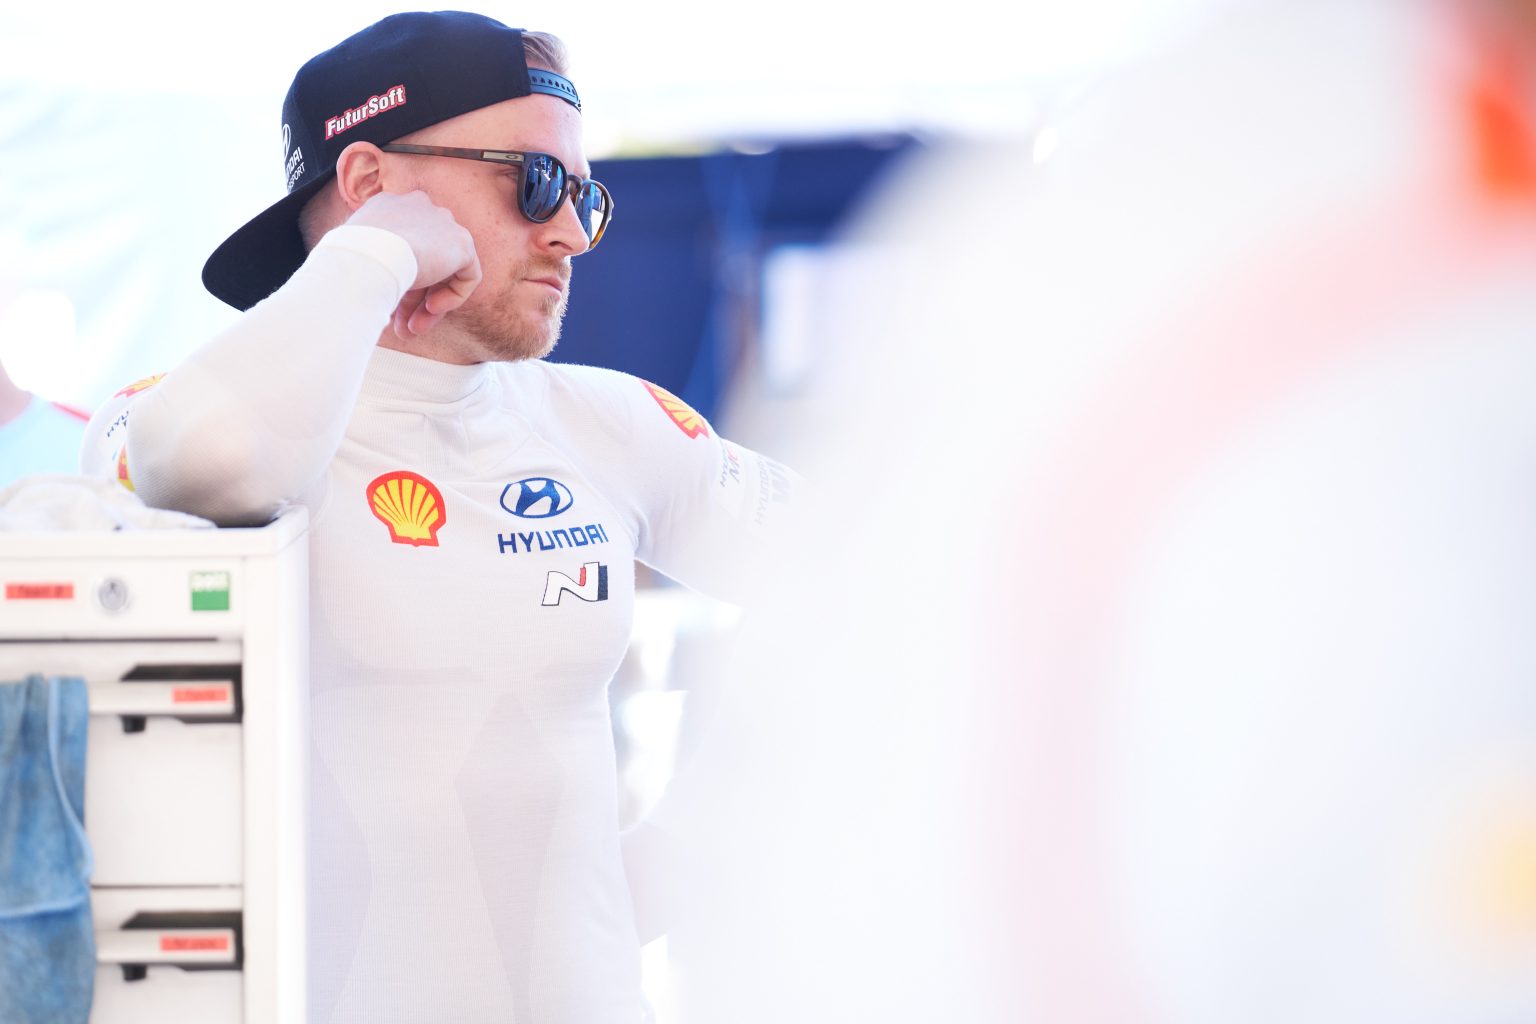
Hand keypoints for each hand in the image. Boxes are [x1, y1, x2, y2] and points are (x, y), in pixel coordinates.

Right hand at [345, 190, 481, 338]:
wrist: (366, 257)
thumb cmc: (346, 262)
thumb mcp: (351, 257)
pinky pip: (466, 276)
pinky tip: (430, 309)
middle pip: (423, 259)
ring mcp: (442, 222)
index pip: (400, 245)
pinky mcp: (461, 243)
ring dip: (426, 305)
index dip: (396, 278)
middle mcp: (417, 207)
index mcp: (388, 206)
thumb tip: (368, 288)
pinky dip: (451, 297)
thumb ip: (369, 263)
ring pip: (443, 271)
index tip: (385, 302)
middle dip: (411, 297)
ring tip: (411, 331)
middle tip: (399, 327)